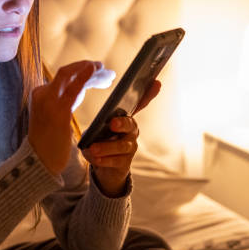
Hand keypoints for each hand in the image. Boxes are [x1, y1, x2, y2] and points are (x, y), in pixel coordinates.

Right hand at [28, 61, 97, 175]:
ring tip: (106, 72)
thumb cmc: (50, 140)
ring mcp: (48, 101)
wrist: (40, 161)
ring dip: (89, 69)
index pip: (63, 76)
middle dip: (86, 67)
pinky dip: (85, 76)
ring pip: (69, 74)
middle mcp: (42, 93)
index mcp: (40, 93)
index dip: (81, 70)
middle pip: (66, 72)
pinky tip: (95, 70)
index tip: (97, 70)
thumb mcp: (56, 114)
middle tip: (105, 68)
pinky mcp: (58, 111)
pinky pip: (74, 88)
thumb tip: (82, 85)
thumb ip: (65, 99)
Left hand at [82, 80, 160, 196]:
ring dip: (106, 147)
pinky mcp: (125, 163)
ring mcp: (130, 147)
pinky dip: (103, 160)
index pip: (139, 103)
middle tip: (112, 123)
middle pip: (130, 124)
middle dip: (122, 123)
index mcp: (125, 117)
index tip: (156, 83)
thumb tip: (92, 121)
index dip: (149, 94)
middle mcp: (131, 130)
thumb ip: (98, 123)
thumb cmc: (100, 140)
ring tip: (93, 148)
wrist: (103, 167)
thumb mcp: (97, 128)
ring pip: (122, 146)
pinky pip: (116, 161)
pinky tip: (95, 158)